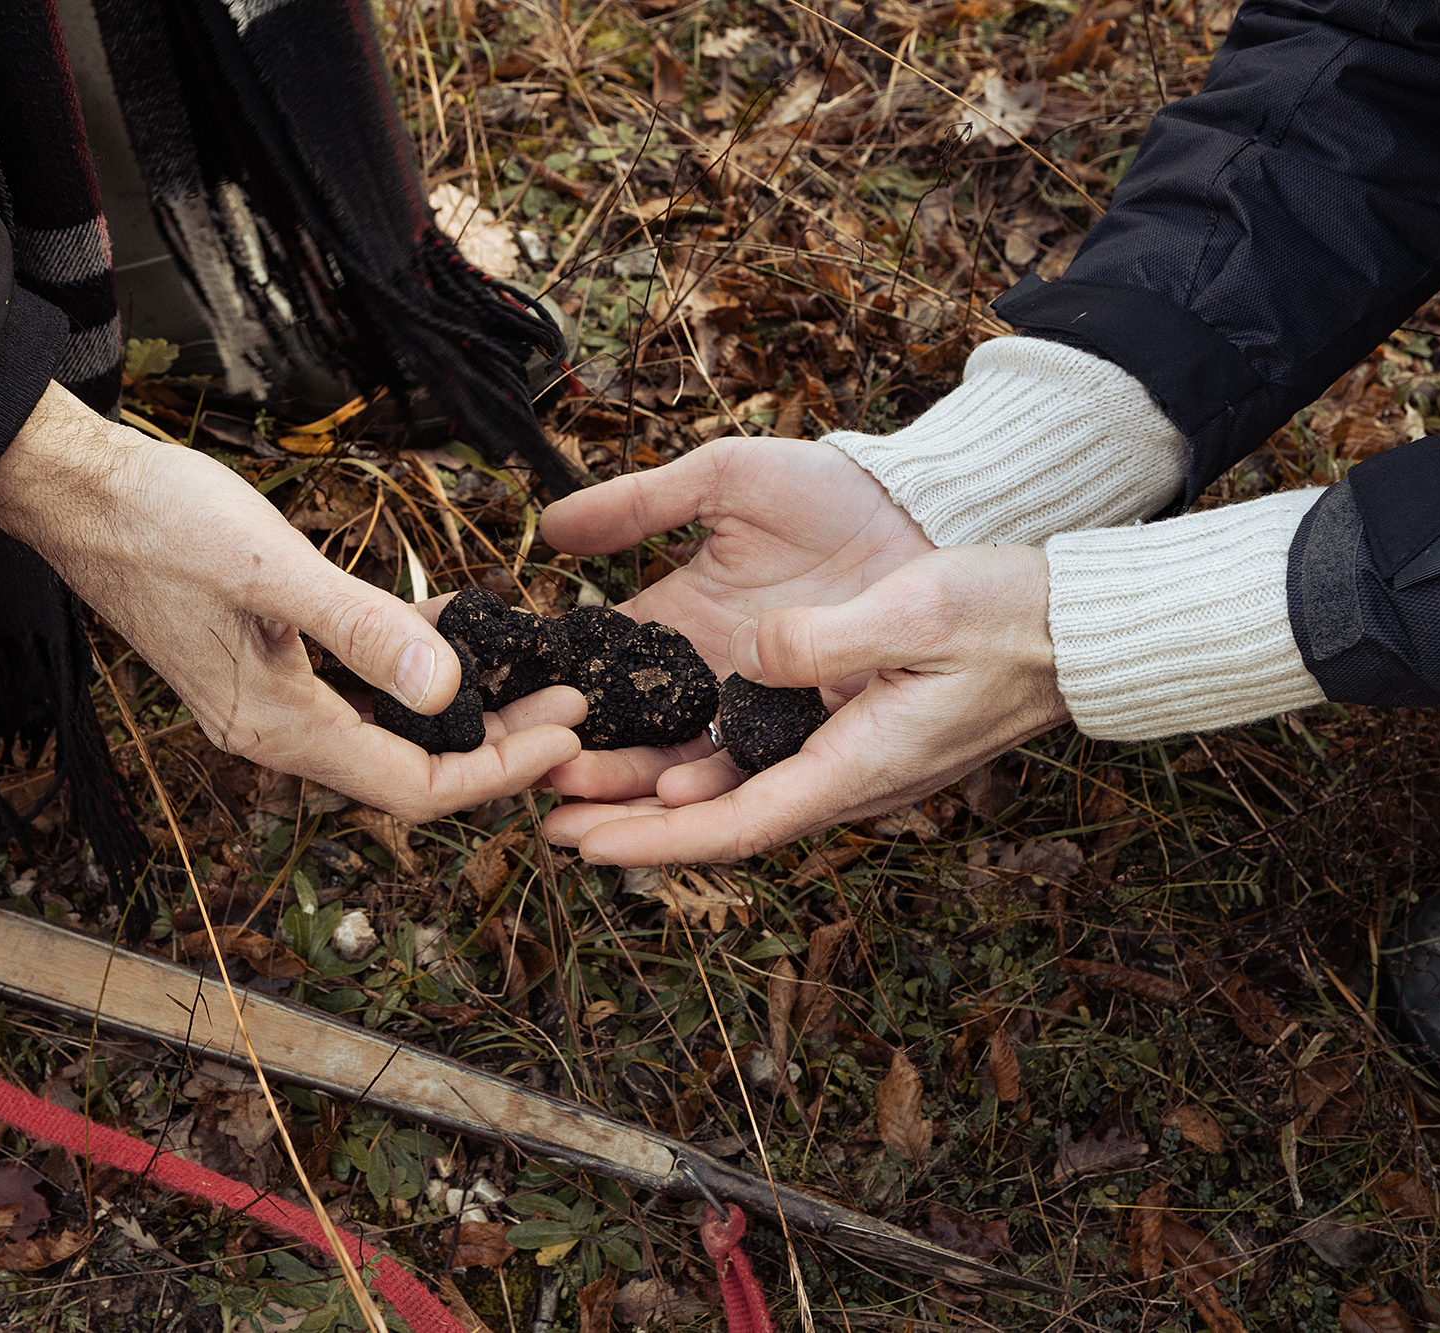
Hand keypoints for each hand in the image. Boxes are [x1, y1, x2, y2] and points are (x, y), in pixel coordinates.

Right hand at [0, 384, 584, 822]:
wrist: (74, 493)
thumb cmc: (163, 523)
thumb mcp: (274, 572)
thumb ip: (362, 631)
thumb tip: (450, 691)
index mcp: (279, 727)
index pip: (415, 787)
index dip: (500, 769)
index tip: (568, 728)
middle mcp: (273, 732)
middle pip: (408, 770)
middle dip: (495, 744)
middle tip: (569, 701)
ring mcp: (263, 702)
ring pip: (384, 731)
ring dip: (458, 707)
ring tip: (529, 668)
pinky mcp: (259, 665)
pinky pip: (354, 690)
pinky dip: (408, 670)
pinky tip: (450, 625)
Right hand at [538, 436, 936, 796]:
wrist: (925, 515)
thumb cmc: (827, 491)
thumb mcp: (724, 481)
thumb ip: (639, 504)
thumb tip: (551, 528)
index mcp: (678, 621)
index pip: (602, 673)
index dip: (559, 700)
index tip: (515, 721)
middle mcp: (711, 678)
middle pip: (633, 739)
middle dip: (584, 770)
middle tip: (538, 790)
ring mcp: (758, 710)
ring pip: (683, 771)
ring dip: (632, 798)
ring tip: (580, 817)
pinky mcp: (809, 733)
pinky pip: (754, 777)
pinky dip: (710, 797)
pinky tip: (670, 809)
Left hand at [539, 545, 1069, 865]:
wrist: (1073, 629)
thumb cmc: (1006, 618)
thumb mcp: (916, 612)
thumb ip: (827, 639)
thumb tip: (752, 653)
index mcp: (856, 765)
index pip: (738, 825)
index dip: (655, 841)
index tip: (585, 844)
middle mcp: (843, 776)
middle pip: (718, 822)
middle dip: (633, 827)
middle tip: (546, 825)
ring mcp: (845, 758)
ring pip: (732, 792)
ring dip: (655, 795)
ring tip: (577, 788)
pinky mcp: (847, 730)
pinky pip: (757, 760)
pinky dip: (698, 761)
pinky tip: (654, 745)